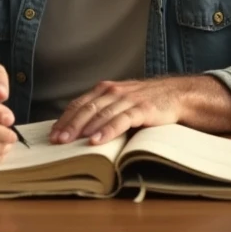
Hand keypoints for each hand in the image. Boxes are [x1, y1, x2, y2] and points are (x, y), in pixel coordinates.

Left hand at [49, 76, 198, 146]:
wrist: (178, 95)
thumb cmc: (147, 102)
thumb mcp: (121, 102)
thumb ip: (103, 110)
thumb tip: (79, 130)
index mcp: (105, 89)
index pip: (79, 104)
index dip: (65, 119)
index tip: (52, 134)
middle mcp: (114, 91)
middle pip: (86, 109)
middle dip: (70, 125)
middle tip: (57, 141)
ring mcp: (128, 99)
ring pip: (101, 113)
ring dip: (84, 128)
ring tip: (71, 142)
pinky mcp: (142, 109)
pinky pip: (121, 120)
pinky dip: (107, 130)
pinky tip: (97, 140)